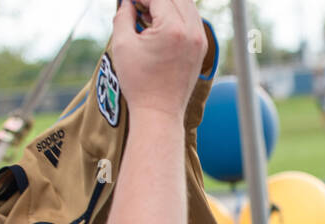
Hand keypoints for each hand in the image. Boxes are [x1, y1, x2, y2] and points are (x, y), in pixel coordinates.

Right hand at [111, 0, 207, 121]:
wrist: (159, 113)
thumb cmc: (139, 82)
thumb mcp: (123, 44)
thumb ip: (124, 15)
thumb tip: (127, 2)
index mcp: (174, 29)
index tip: (128, 3)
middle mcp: (193, 32)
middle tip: (137, 7)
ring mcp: (201, 41)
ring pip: (187, 5)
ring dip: (167, 4)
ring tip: (146, 15)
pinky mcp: (202, 49)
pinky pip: (192, 20)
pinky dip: (177, 15)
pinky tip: (159, 25)